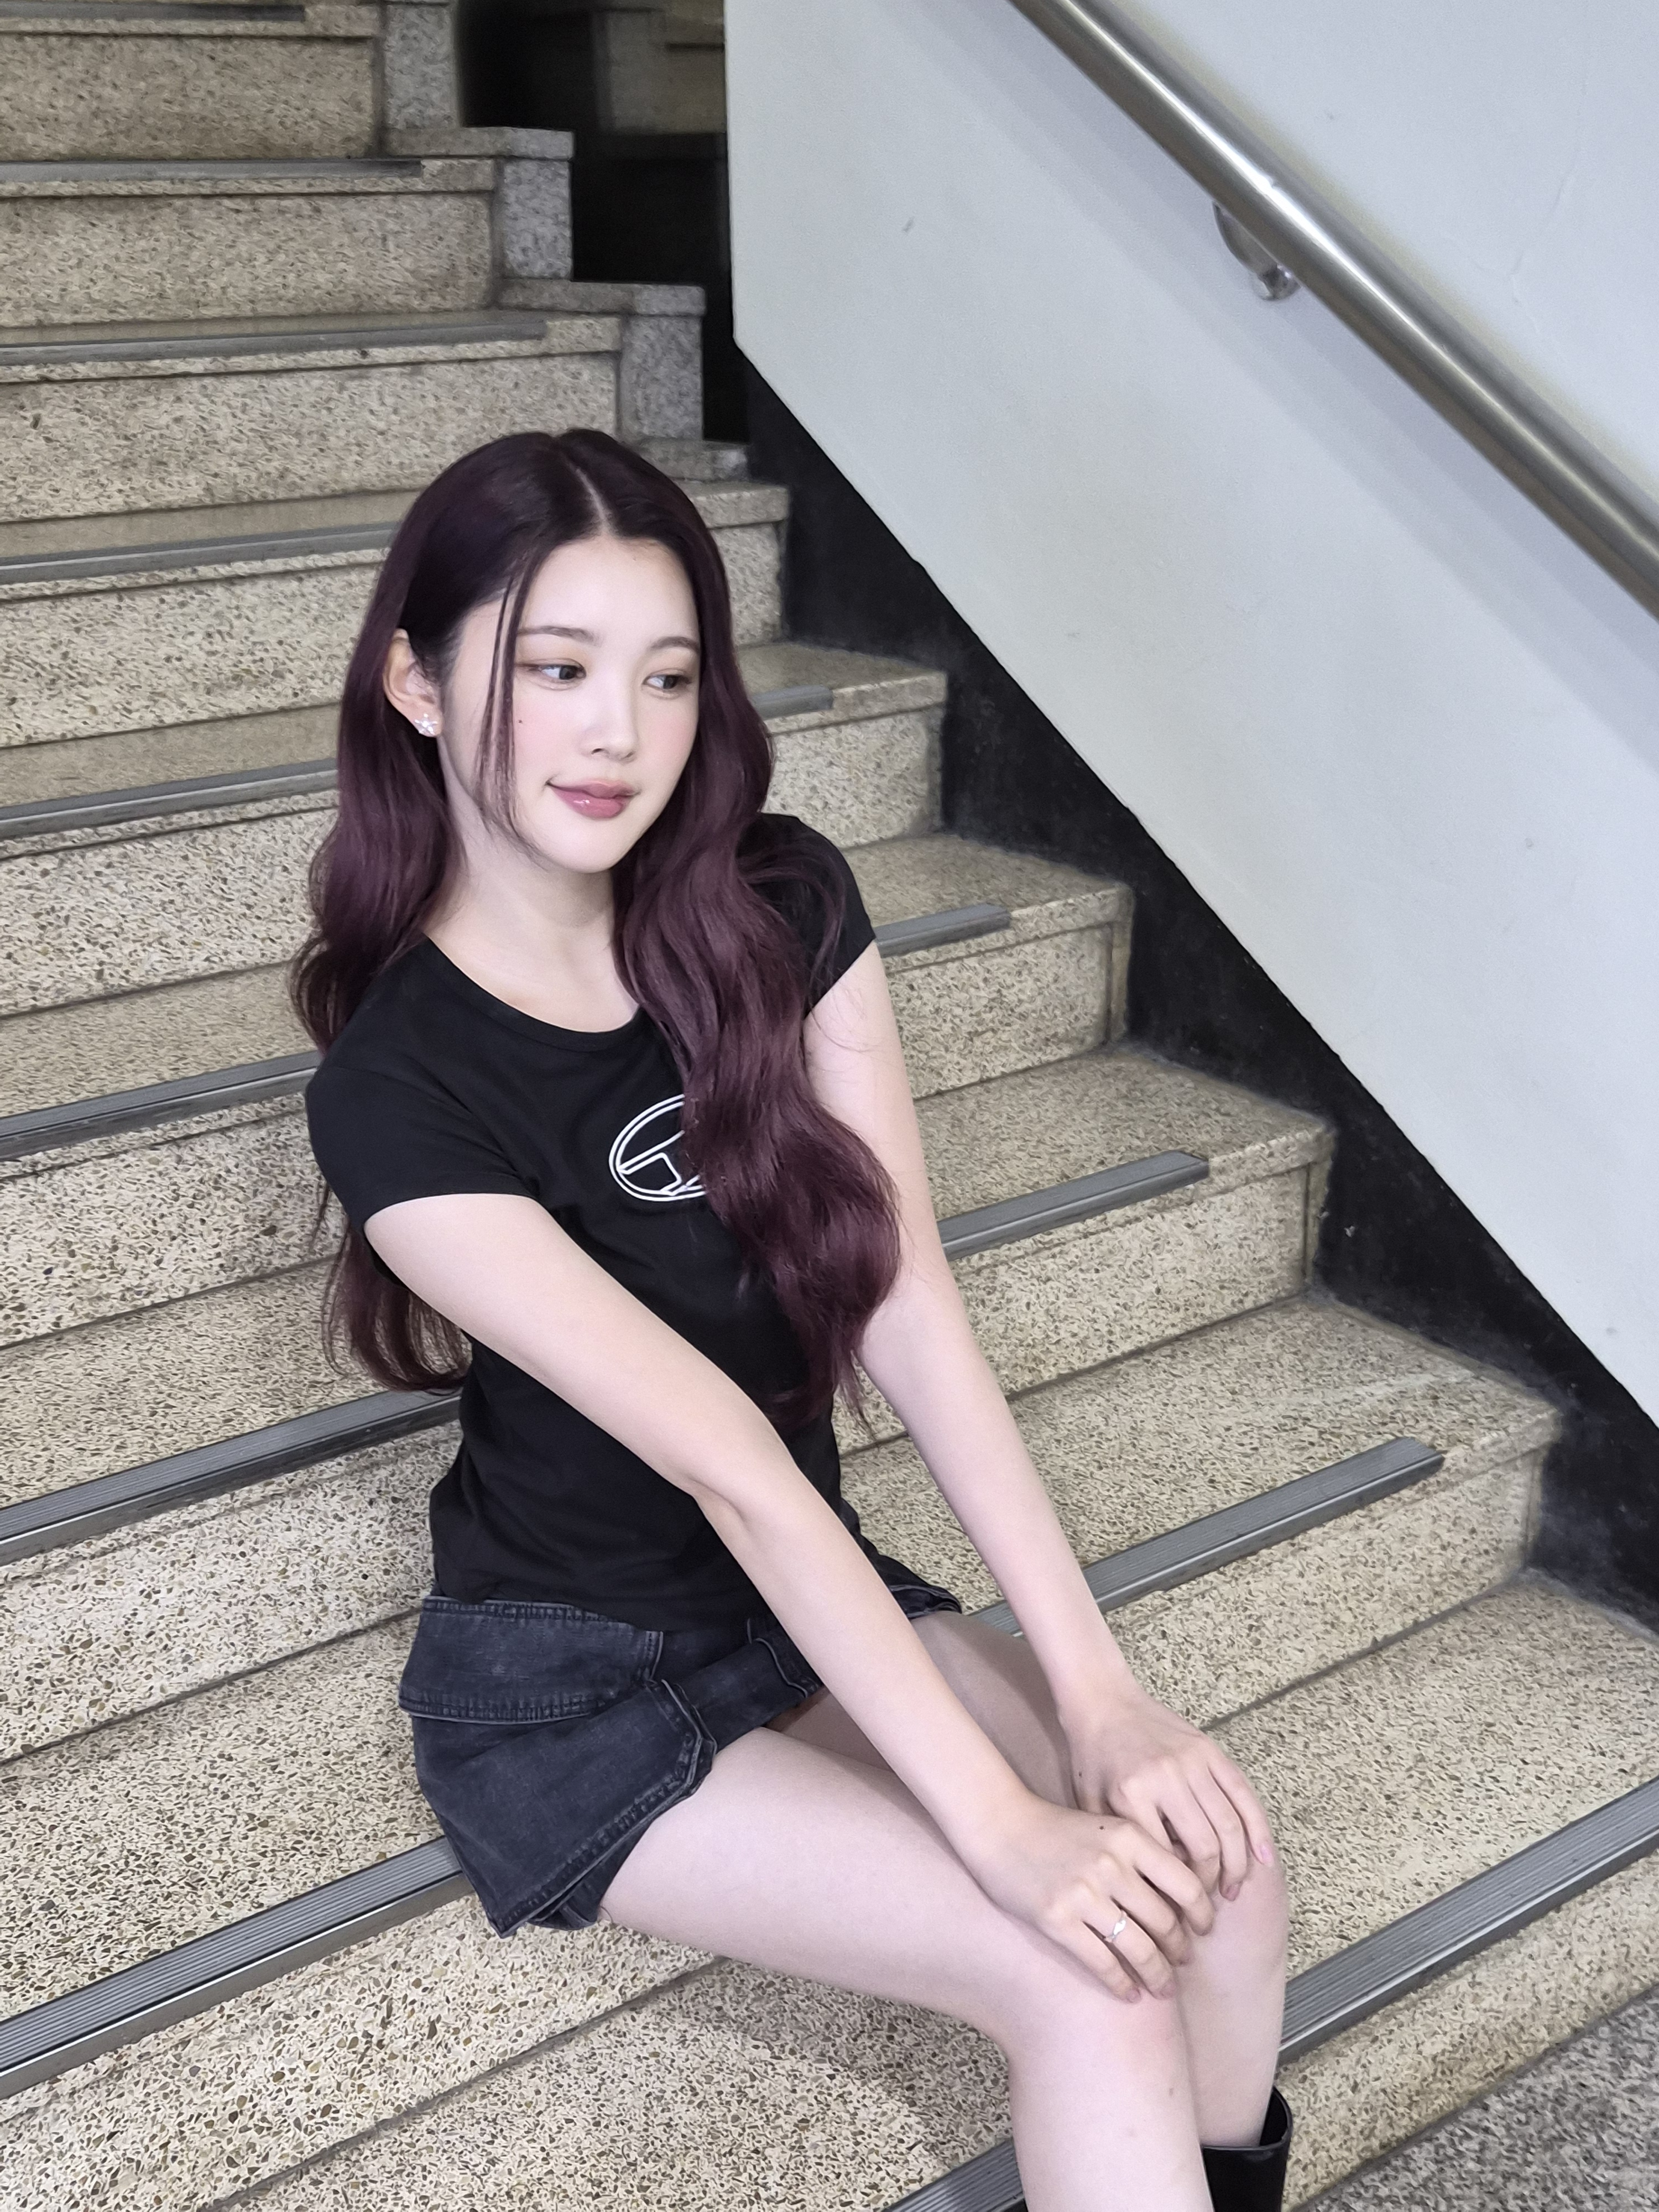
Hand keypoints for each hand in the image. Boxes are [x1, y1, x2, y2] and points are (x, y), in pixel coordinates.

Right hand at [961, 1790, 1213, 2001]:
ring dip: (1157, 1975)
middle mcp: (1111, 1865)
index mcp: (1130, 1837)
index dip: (1203, 1913)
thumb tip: (1183, 1897)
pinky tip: (1130, 1993)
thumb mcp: (1107, 1827)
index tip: (1205, 1929)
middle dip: (1180, 1949)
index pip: (1186, 1884)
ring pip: (1139, 1948)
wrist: (999, 1825)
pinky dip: (1121, 1983)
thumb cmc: (1057, 1828)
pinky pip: (1102, 1962)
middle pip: (1165, 1921)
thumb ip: (1142, 1853)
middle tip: (1184, 1962)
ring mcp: (1083, 1894)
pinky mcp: (1057, 1920)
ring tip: (1163, 1987)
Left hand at [1063, 1678, 1276, 1903]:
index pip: (1165, 1860)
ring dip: (1237, 1865)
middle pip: (1205, 1847)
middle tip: (1207, 1911)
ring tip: (1232, 1891)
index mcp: (1131, 1795)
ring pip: (1229, 1825)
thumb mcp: (1090, 1805)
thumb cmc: (1092, 1757)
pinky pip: (1242, 1794)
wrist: (1102, 1700)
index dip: (1175, 1895)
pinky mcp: (1209, 1750)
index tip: (1176, 1916)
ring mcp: (1192, 1762)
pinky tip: (1263, 1858)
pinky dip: (1257, 1828)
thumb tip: (1144, 1896)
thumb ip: (1119, 1845)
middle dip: (1210, 1886)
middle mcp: (1166, 1779)